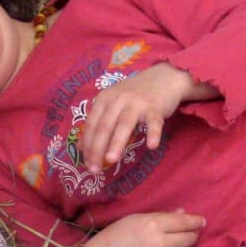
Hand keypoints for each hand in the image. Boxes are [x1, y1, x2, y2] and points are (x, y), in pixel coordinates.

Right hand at [74, 210, 204, 246]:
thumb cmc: (116, 237)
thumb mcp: (135, 220)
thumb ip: (161, 216)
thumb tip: (183, 214)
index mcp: (153, 224)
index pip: (184, 222)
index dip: (195, 221)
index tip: (201, 222)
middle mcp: (159, 242)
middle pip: (188, 239)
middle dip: (190, 236)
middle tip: (186, 235)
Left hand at [79, 63, 215, 170]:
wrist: (163, 77)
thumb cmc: (135, 94)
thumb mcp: (112, 103)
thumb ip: (98, 122)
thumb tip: (81, 147)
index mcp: (104, 99)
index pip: (92, 124)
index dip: (87, 145)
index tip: (86, 164)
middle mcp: (118, 99)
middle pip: (105, 126)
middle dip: (97, 149)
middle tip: (94, 169)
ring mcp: (137, 102)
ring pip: (124, 124)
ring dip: (117, 142)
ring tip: (111, 160)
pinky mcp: (155, 106)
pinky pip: (154, 122)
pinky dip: (153, 133)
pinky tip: (151, 146)